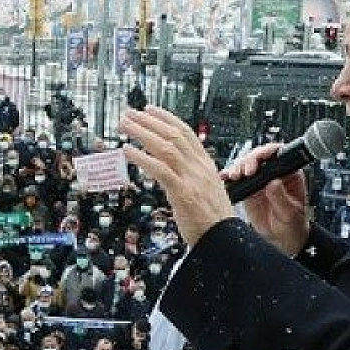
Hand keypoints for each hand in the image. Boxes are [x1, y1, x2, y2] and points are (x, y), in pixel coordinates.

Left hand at [120, 107, 238, 248]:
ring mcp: (192, 179)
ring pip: (165, 147)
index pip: (186, 132)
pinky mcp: (183, 193)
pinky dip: (142, 157)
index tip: (149, 109)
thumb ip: (190, 175)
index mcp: (205, 164)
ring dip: (142, 133)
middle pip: (173, 135)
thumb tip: (168, 166)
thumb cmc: (212, 220)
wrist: (225, 240)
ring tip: (125, 125)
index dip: (166, 118)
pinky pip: (160, 169)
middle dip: (148, 121)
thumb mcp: (205, 189)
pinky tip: (128, 150)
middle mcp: (200, 167)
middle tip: (129, 114)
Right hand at [215, 140, 312, 256]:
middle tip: (246, 172)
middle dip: (250, 160)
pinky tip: (225, 177)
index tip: (260, 158)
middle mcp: (274, 174)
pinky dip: (230, 177)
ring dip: (238, 167)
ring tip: (234, 176)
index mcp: (290, 175)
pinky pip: (238, 180)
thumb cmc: (292, 225)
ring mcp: (260, 181)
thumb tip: (273, 182)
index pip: (280, 155)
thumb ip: (281, 198)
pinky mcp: (249, 190)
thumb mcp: (290, 213)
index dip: (268, 152)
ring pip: (246, 165)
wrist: (282, 239)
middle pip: (260, 157)